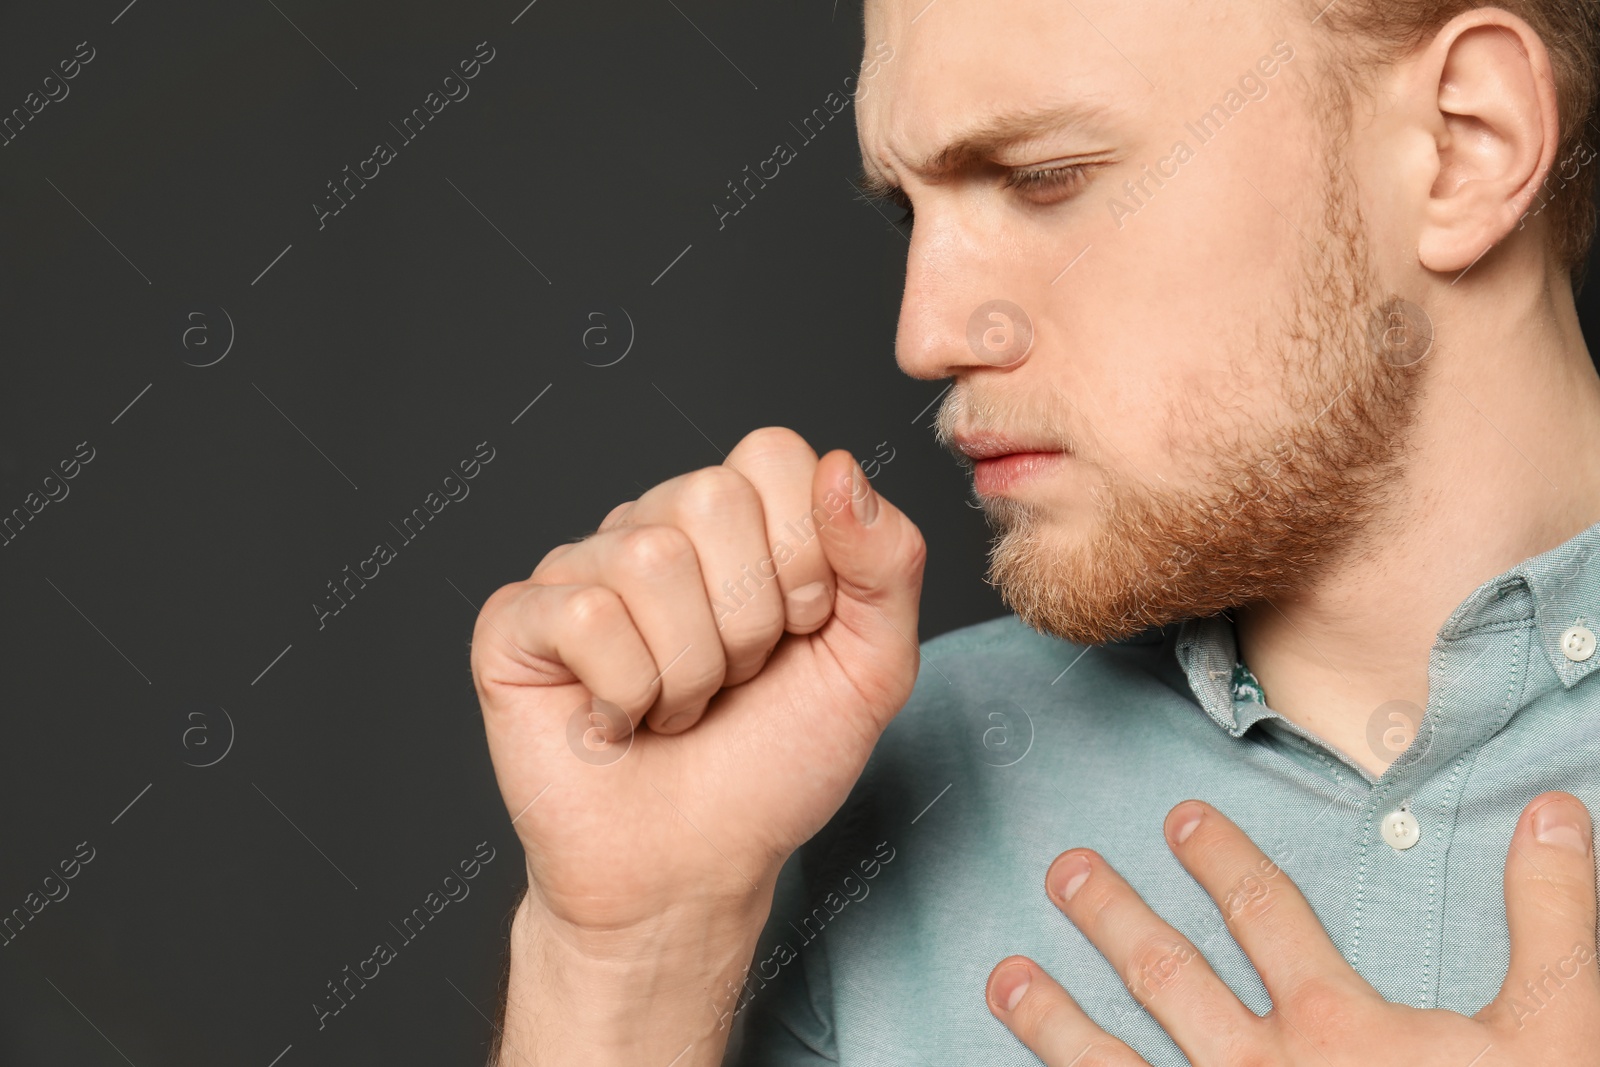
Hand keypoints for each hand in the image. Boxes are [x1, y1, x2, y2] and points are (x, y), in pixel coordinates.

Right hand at [471, 426, 926, 939]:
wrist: (693, 870)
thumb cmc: (773, 767)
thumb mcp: (870, 668)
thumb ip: (888, 563)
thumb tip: (841, 468)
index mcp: (735, 522)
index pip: (774, 453)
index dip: (804, 555)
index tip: (798, 632)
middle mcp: (651, 527)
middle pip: (711, 495)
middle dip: (749, 620)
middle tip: (733, 678)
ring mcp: (578, 568)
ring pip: (650, 560)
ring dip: (689, 670)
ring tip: (676, 706)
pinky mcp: (515, 621)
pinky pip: (584, 614)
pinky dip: (624, 694)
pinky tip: (616, 721)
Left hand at [986, 793, 1599, 1064]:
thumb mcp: (1557, 1034)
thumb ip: (1548, 922)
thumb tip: (1553, 812)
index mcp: (1339, 1028)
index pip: (1266, 916)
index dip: (1224, 861)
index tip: (1181, 821)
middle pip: (1169, 978)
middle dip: (1114, 918)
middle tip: (1066, 872)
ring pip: (1113, 1063)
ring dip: (1053, 1017)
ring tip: (1003, 976)